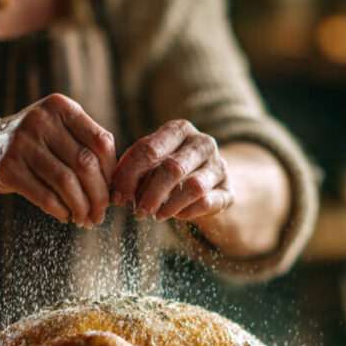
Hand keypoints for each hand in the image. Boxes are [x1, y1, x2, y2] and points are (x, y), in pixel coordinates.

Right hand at [0, 94, 115, 225]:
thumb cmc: (35, 145)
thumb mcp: (59, 130)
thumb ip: (87, 145)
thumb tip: (118, 183)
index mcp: (60, 107)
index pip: (101, 142)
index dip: (111, 172)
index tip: (112, 192)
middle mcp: (41, 120)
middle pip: (85, 164)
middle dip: (99, 195)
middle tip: (101, 214)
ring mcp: (21, 142)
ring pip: (66, 182)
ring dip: (81, 207)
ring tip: (85, 219)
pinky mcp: (7, 167)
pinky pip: (44, 196)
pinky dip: (60, 211)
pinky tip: (66, 216)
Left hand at [112, 120, 232, 220]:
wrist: (208, 179)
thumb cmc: (168, 169)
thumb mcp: (149, 163)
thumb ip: (132, 171)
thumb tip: (117, 195)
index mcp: (178, 129)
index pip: (149, 149)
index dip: (129, 175)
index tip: (118, 197)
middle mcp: (202, 143)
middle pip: (173, 168)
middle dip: (151, 193)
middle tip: (138, 212)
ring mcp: (219, 165)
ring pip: (194, 186)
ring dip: (170, 205)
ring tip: (157, 216)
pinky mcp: (229, 189)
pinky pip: (208, 202)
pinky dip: (189, 212)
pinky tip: (177, 216)